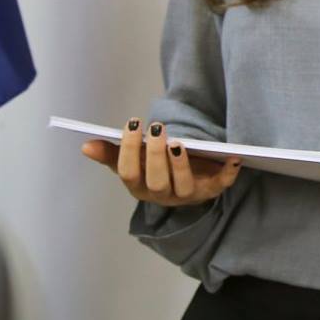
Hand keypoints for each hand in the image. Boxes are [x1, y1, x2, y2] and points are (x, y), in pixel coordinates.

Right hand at [81, 119, 240, 207]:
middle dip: (155, 156)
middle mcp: (162, 195)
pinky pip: (221, 184)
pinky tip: (232, 156)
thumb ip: (112, 153)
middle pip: (156, 183)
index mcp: (139, 187)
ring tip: (178, 143)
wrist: (187, 181)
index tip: (132, 124)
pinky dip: (228, 173)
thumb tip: (86, 145)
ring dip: (180, 166)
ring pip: (183, 187)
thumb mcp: (133, 161)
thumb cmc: (154, 168)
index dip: (128, 150)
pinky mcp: (211, 189)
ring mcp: (187, 194)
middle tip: (157, 129)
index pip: (128, 174)